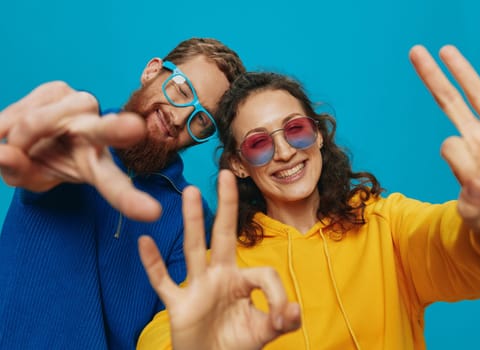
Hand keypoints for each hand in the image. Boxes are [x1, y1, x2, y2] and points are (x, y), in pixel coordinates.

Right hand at [0, 81, 160, 220]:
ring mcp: (79, 106)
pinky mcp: (58, 88)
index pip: (114, 185)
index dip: (129, 200)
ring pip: (35, 123)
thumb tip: (4, 153)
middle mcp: (96, 132)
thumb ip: (21, 173)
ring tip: (20, 145)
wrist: (34, 132)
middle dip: (117, 129)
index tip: (152, 213)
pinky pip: (20, 109)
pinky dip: (6, 124)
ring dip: (17, 138)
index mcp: (97, 164)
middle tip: (135, 128)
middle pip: (106, 131)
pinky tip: (15, 127)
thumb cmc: (41, 160)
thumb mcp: (31, 178)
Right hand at [138, 170, 300, 349]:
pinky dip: (153, 264)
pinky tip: (144, 241)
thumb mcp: (264, 333)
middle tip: (225, 174)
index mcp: (242, 281)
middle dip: (226, 206)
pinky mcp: (179, 305)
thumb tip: (294, 311)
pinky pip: (163, 282)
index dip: (277, 293)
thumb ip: (281, 321)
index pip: (263, 272)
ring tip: (192, 193)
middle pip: (223, 235)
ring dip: (193, 222)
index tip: (282, 317)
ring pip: (193, 249)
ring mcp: (197, 288)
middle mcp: (219, 277)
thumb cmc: (236, 345)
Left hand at [409, 45, 479, 240]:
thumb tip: (465, 171)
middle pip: (452, 100)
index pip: (451, 142)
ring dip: (464, 71)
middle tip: (415, 52)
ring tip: (446, 50)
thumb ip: (470, 197)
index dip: (457, 155)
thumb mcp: (479, 214)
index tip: (475, 182)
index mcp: (466, 155)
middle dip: (434, 77)